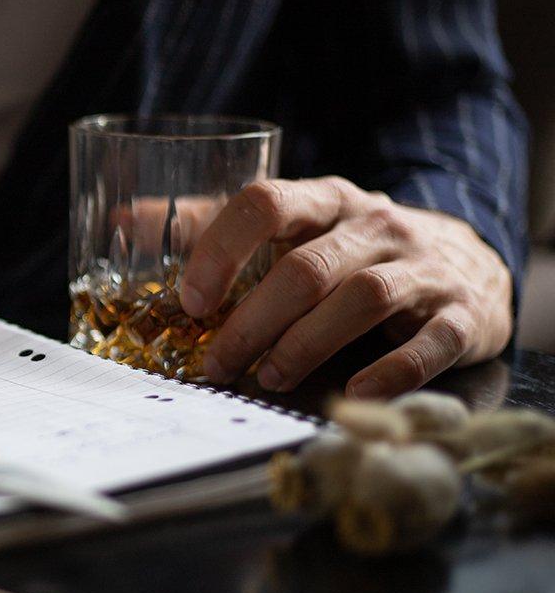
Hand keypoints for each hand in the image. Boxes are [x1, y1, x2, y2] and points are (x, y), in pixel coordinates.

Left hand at [178, 176, 511, 397]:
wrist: (467, 263)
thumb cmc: (353, 249)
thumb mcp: (293, 227)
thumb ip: (213, 224)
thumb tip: (125, 219)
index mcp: (326, 200)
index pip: (267, 203)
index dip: (222, 249)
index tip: (190, 301)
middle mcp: (375, 225)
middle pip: (307, 267)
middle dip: (254, 320)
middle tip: (219, 362)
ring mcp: (423, 268)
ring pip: (362, 298)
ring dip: (307, 343)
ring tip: (270, 376)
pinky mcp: (461, 315)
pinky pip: (430, 343)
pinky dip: (390, 372)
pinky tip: (353, 393)